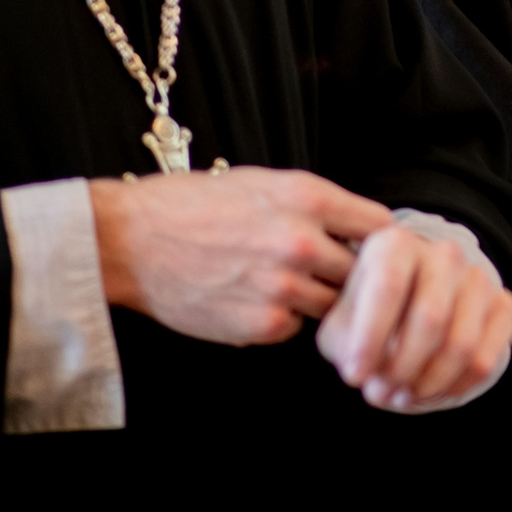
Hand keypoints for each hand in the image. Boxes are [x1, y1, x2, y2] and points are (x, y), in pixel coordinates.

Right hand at [91, 167, 390, 345]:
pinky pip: (296, 328)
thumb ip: (315, 205)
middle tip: (335, 276)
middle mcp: (301, 240)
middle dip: (354, 276)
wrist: (132, 241)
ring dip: (319, 299)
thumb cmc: (195, 205)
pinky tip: (257, 300)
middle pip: (364, 272)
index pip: (378, 225)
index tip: (375, 250)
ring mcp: (283, 286)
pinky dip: (286, 319)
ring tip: (289, 285)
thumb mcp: (263, 183)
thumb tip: (357, 230)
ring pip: (332, 304)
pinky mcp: (262, 325)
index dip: (379, 240)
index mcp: (306, 196)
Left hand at [319, 224, 511, 411]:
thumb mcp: (342, 324)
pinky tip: (431, 392)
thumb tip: (369, 375)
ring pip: (462, 344)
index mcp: (396, 243)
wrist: (408, 305)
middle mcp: (443, 252)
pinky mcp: (504, 304)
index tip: (355, 377)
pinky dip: (456, 387)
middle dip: (402, 369)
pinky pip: (487, 358)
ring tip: (402, 395)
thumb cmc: (368, 315)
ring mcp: (479, 277)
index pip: (388, 286)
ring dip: (428, 384)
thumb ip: (348, 346)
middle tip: (381, 392)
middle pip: (431, 318)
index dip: (370, 338)